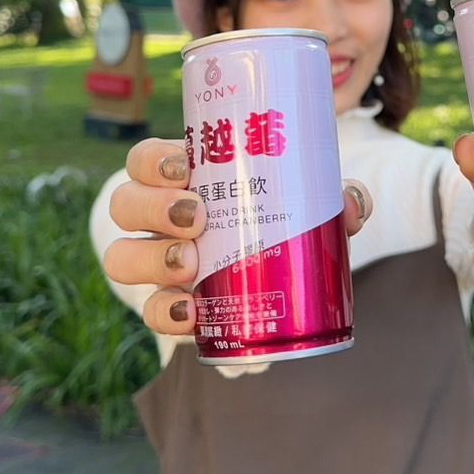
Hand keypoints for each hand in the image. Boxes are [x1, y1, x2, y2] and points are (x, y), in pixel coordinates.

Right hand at [102, 137, 373, 335]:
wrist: (277, 274)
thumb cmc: (279, 218)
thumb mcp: (303, 201)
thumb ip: (331, 196)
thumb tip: (352, 204)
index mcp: (182, 179)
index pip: (145, 160)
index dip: (152, 161)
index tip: (182, 167)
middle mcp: (156, 219)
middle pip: (125, 204)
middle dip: (153, 209)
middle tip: (197, 217)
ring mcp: (155, 263)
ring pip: (121, 256)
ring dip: (151, 259)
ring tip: (189, 263)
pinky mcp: (167, 305)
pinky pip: (150, 310)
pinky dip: (166, 312)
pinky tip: (191, 313)